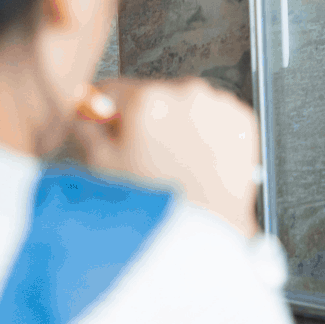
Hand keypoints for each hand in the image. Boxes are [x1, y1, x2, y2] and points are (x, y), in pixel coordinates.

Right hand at [74, 77, 261, 236]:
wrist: (206, 234)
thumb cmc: (154, 206)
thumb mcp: (102, 168)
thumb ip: (86, 130)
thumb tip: (82, 112)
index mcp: (147, 100)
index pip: (111, 89)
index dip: (102, 111)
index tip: (103, 121)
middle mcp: (186, 93)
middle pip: (151, 96)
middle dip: (144, 120)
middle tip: (142, 155)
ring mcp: (218, 105)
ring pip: (186, 105)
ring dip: (177, 123)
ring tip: (173, 163)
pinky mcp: (242, 121)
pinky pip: (215, 117)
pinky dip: (207, 132)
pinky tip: (197, 160)